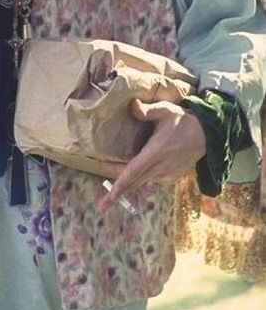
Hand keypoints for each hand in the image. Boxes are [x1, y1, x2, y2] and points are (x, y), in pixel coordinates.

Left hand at [98, 98, 205, 212]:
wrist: (207, 135)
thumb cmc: (183, 120)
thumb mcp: (166, 110)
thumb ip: (147, 110)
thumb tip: (131, 104)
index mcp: (156, 153)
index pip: (133, 173)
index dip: (118, 186)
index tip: (107, 201)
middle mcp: (161, 168)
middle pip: (133, 182)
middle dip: (116, 193)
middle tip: (102, 205)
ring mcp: (166, 175)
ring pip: (140, 181)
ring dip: (126, 180)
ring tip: (110, 171)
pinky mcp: (170, 178)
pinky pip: (150, 178)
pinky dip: (139, 176)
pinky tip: (131, 167)